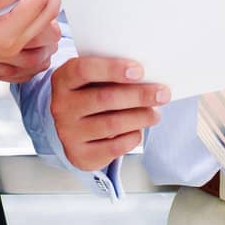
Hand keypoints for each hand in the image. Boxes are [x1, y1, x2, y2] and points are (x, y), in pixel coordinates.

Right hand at [0, 0, 61, 77]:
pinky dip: (44, 40)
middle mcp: (11, 48)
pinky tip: (39, 25)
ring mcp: (9, 57)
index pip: (35, 1)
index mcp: (4, 36)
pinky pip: (36, 55)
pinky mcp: (3, 59)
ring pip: (47, 37)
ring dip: (51, 13)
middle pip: (48, 17)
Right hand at [50, 56, 168, 170]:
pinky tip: (138, 130)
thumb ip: (111, 74)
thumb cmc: (90, 95)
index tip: (139, 71)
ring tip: (155, 113)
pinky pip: (114, 147)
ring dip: (140, 117)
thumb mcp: (91, 79)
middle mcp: (61, 106)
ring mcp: (68, 132)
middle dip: (138, 95)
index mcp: (63, 79)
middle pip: (104, 98)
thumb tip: (148, 77)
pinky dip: (132, 137)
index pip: (84, 70)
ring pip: (112, 124)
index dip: (112, 69)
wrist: (72, 128)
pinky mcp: (80, 155)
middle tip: (162, 93)